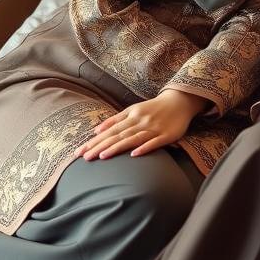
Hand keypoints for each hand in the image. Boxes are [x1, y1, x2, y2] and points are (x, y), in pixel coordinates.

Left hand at [80, 89, 209, 160]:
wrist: (179, 101)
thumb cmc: (154, 108)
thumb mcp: (133, 109)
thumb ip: (115, 120)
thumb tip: (96, 129)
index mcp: (131, 116)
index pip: (109, 131)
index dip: (95, 141)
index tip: (80, 152)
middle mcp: (140, 122)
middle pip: (117, 136)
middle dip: (100, 146)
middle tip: (85, 158)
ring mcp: (154, 128)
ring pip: (132, 139)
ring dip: (117, 147)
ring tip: (102, 156)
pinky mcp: (167, 135)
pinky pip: (154, 142)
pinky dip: (145, 148)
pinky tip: (135, 155)